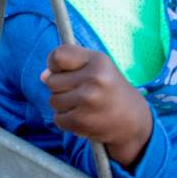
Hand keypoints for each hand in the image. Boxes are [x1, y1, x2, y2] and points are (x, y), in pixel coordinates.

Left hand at [41, 44, 152, 168]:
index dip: (54, 64)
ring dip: (63, 105)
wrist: (134, 121)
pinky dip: (66, 120)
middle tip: (80, 91)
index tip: (62, 70)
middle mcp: (94, 79)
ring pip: (53, 100)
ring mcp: (87, 101)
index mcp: (98, 61)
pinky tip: (83, 117)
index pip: (58, 55)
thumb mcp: (97, 68)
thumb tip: (43, 76)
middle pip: (51, 80)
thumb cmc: (110, 90)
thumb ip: (69, 66)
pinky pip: (57, 118)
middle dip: (60, 87)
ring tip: (83, 105)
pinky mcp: (82, 122)